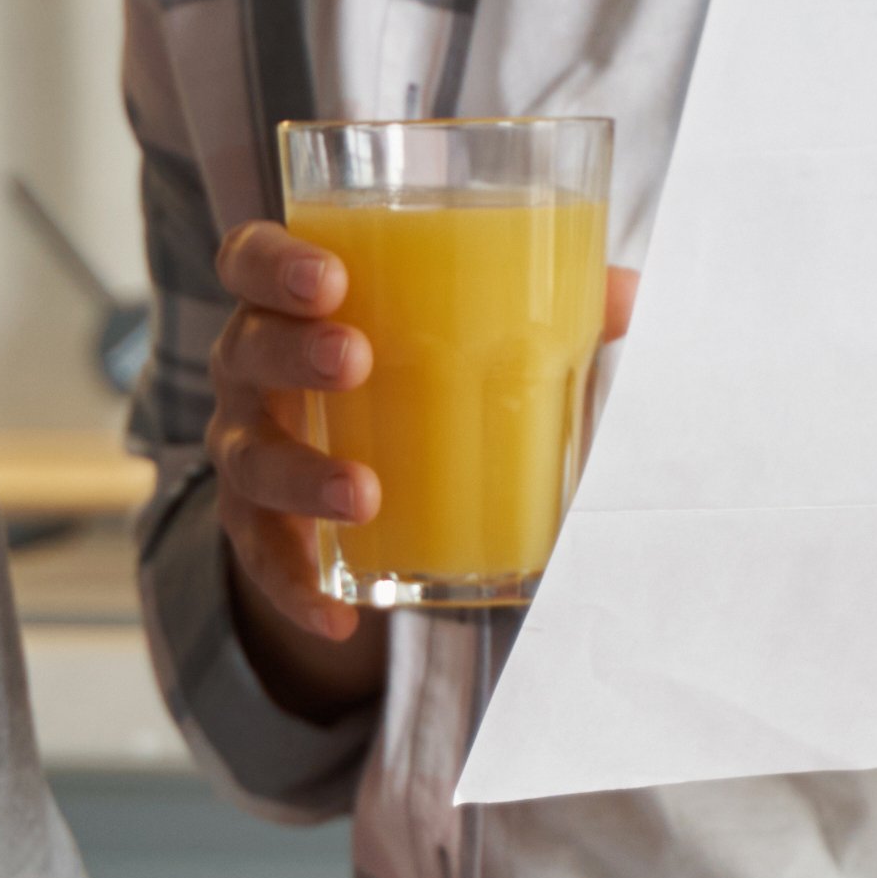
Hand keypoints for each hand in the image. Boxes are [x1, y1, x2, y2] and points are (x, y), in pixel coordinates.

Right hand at [206, 221, 636, 721]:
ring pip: (251, 461)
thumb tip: (629, 294)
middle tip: (355, 360)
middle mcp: (253, 372)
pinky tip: (340, 615)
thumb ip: (544, 306)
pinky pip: (265, 563)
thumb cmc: (406, 370)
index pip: (252, 262)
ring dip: (302, 477)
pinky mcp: (258, 528)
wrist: (348, 472)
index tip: (332, 277)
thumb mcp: (463, 331)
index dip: (276, 265)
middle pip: (247, 350)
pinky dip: (296, 590)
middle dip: (294, 354)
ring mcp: (249, 450)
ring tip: (364, 495)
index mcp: (293, 305)